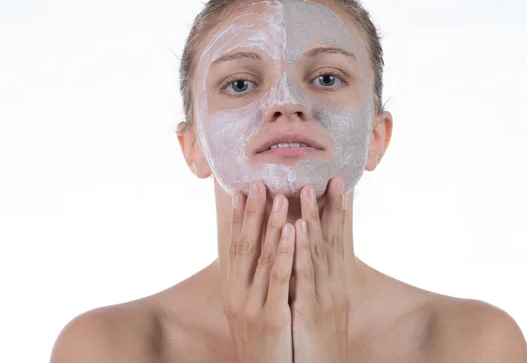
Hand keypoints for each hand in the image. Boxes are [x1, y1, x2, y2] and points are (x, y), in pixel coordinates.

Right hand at [223, 180, 294, 362]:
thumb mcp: (251, 310)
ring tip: (280, 197)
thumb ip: (253, 283)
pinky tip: (293, 231)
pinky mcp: (271, 318)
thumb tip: (259, 256)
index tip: (242, 192)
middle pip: (246, 245)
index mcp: (233, 291)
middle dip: (253, 213)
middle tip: (259, 182)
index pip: (235, 247)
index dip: (239, 219)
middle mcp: (238, 294)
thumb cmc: (263, 343)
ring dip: (272, 225)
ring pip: (263, 257)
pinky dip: (286, 252)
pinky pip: (279, 279)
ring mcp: (252, 306)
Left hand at [290, 177, 349, 362]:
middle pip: (332, 242)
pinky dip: (302, 249)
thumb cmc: (317, 346)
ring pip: (318, 251)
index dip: (337, 214)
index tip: (338, 187)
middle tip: (332, 178)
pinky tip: (298, 228)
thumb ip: (313, 285)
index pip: (336, 243)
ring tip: (309, 191)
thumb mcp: (319, 311)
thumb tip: (305, 261)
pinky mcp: (311, 311)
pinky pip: (304, 275)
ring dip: (313, 219)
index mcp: (334, 287)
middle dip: (331, 208)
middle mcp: (333, 288)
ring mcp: (324, 298)